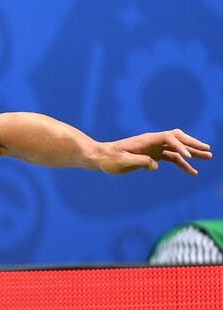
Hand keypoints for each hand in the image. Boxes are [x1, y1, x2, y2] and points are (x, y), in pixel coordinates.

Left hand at [96, 129, 211, 174]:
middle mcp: (153, 142)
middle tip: (207, 150)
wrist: (100, 157)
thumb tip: (155, 166)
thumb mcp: (122, 161)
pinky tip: (192, 171)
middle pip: (178, 140)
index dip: (179, 146)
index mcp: (146, 140)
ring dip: (193, 153)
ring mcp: (154, 148)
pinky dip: (182, 164)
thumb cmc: (109, 159)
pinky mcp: (153, 156)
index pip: (168, 138)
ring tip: (208, 157)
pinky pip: (171, 158)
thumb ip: (139, 162)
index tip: (187, 157)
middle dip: (193, 144)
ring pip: (177, 149)